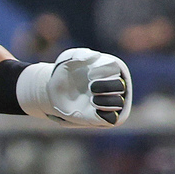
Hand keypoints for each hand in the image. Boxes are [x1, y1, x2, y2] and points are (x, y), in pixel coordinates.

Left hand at [18, 48, 132, 127]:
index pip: (116, 69)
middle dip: (107, 86)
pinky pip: (112, 119)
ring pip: (118, 102)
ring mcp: (105, 101)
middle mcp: (109, 86)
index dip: (105, 70)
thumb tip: (95, 55)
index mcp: (105, 70)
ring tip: (91, 100)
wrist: (53, 91)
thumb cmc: (63, 73)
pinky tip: (93, 109)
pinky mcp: (99, 116)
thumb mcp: (66, 59)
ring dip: (106, 101)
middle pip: (121, 86)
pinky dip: (105, 115)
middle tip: (90, 86)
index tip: (89, 72)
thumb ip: (78, 54)